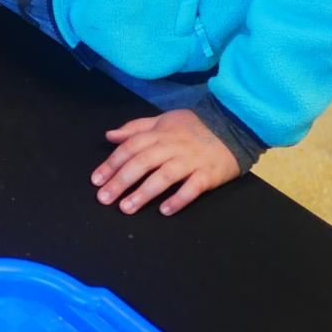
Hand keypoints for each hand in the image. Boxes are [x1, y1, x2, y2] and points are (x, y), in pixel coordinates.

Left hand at [91, 109, 241, 215]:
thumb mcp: (163, 120)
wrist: (235, 126)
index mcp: (159, 134)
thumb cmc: (194, 126)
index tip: (96, 180)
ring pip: (163, 177)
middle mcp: (172, 147)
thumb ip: (136, 128)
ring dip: (143, 193)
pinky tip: (164, 211)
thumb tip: (110, 135)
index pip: (130, 148)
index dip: (111, 163)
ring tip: (126, 208)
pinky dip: (178, 199)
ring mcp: (191, 161)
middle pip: (142, 163)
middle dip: (120, 181)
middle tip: (104, 198)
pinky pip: (192, 188)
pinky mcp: (208, 174)